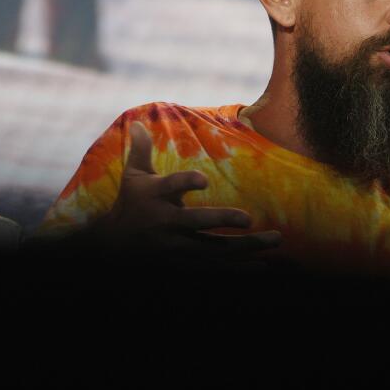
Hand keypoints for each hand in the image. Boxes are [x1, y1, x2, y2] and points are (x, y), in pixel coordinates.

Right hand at [95, 121, 282, 264]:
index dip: (185, 183)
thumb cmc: (131, 202)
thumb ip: (141, 149)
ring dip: (245, 246)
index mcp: (154, 195)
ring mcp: (174, 246)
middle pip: (194, 222)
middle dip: (221, 220)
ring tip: (274, 239)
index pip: (170, 186)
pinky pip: (214, 267)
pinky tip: (263, 264)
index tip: (204, 180)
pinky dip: (238, 267)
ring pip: (212, 249)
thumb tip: (137, 122)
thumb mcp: (133, 175)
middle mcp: (164, 221)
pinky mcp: (182, 263)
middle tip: (248, 218)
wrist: (115, 245)